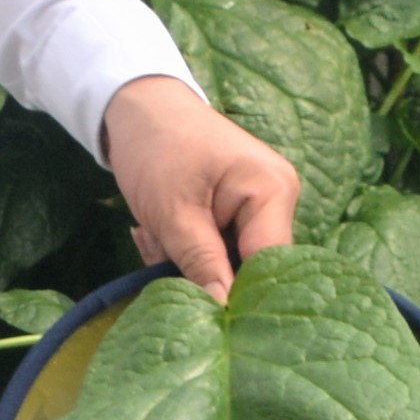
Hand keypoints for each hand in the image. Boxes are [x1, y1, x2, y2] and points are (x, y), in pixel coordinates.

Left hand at [102, 74, 300, 294]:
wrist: (140, 107)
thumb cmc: (157, 148)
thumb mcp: (172, 212)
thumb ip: (201, 263)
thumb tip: (221, 311)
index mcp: (274, 190)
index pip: (268, 263)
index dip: (239, 293)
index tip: (203, 312)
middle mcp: (278, 199)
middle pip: (250, 266)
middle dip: (202, 273)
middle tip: (157, 253)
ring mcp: (260, 207)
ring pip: (229, 263)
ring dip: (186, 261)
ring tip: (152, 235)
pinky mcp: (239, 213)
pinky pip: (217, 250)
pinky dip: (185, 250)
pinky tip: (159, 232)